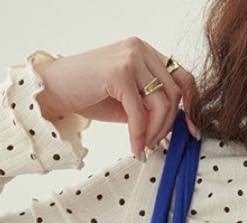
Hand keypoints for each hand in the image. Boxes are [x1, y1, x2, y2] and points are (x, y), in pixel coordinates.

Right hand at [32, 36, 199, 161]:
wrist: (53, 89)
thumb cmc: (91, 95)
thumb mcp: (131, 100)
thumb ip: (154, 106)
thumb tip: (183, 128)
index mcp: (147, 52)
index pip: (184, 78)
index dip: (193, 106)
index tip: (192, 132)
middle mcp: (140, 49)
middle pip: (175, 94)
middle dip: (168, 126)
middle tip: (155, 145)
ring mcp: (129, 57)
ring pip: (162, 104)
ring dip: (155, 132)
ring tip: (143, 146)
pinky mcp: (118, 73)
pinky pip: (140, 113)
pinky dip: (139, 136)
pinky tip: (135, 149)